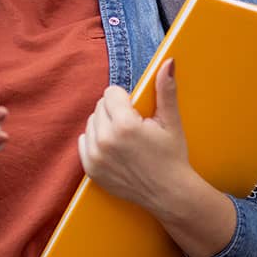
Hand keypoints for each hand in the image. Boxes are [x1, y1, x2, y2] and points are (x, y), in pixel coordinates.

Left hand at [78, 58, 236, 256]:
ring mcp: (95, 157)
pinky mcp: (90, 170)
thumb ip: (165, 89)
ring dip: (105, 125)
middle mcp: (105, 140)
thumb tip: (168, 61)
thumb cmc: (172, 156)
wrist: (170, 194)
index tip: (138, 112)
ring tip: (125, 138)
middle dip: (115, 111)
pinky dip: (95, 141)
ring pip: (92, 122)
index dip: (126, 99)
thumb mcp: (171, 122)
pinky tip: (114, 149)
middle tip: (134, 127)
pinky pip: (84, 141)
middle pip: (100, 106)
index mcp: (125, 125)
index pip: (111, 92)